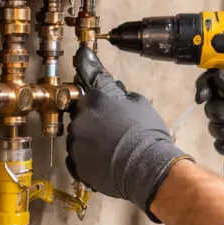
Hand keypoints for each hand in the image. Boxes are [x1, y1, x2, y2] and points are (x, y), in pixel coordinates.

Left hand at [66, 47, 190, 219]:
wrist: (148, 170)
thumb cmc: (148, 136)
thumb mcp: (141, 105)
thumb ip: (122, 95)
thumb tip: (115, 90)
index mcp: (99, 97)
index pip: (89, 72)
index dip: (85, 62)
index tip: (81, 54)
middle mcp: (81, 116)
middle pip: (82, 107)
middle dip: (94, 112)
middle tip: (113, 124)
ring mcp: (75, 141)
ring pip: (79, 132)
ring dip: (90, 134)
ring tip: (112, 146)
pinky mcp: (75, 162)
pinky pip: (78, 154)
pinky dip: (88, 155)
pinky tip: (106, 158)